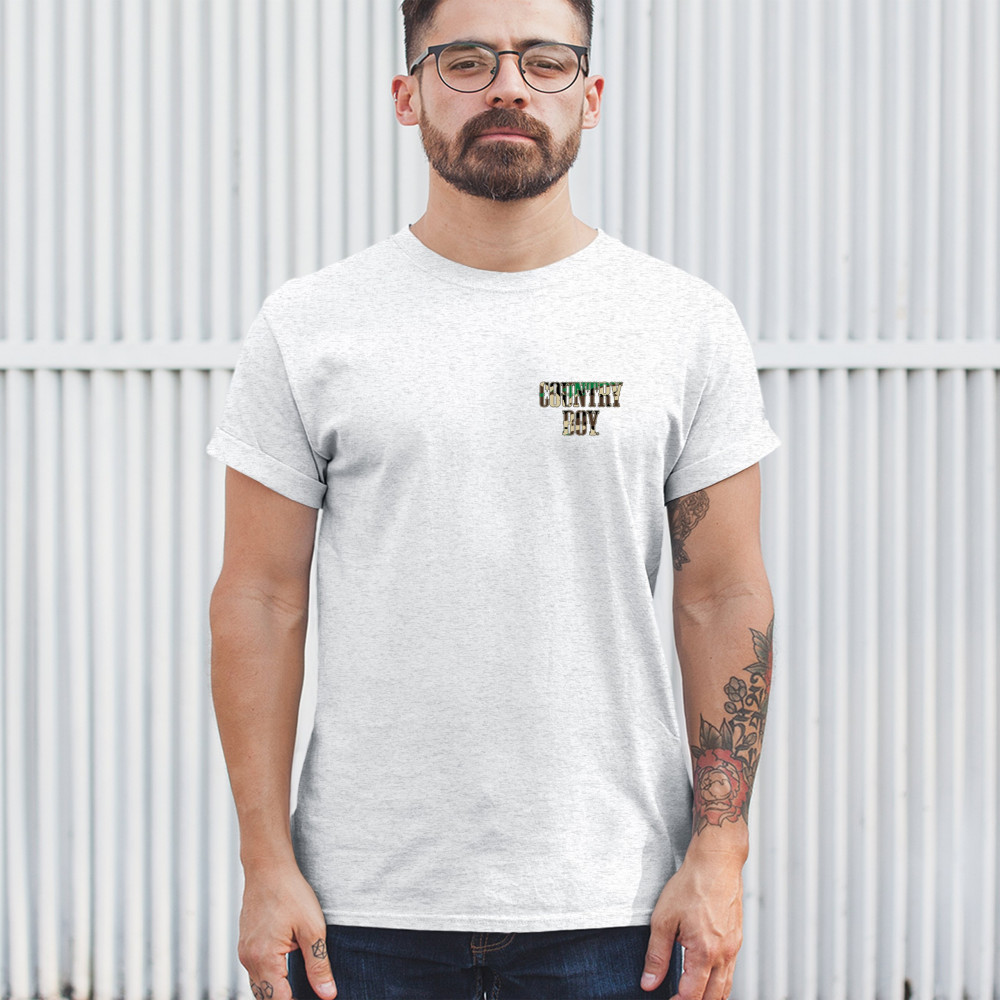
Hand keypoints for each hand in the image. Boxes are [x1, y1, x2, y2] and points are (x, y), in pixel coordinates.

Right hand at [238, 858, 337, 999]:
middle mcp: (249, 959)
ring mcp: (244, 951)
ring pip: (258, 986)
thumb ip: (318, 964)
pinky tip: (286, 969)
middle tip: (308, 993)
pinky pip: (255, 971)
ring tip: (299, 987)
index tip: (313, 998)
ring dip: (276, 990)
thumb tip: (327, 994)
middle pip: (265, 997)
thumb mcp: (312, 928)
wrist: (268, 867)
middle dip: (285, 999)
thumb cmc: (290, 892)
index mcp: (264, 958)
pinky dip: (269, 977)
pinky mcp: (245, 943)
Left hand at [640, 850, 742, 998]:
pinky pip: (731, 971)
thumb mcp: (663, 920)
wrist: (716, 863)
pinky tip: (707, 977)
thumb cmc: (690, 885)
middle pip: (713, 997)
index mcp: (704, 952)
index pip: (692, 995)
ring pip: (726, 987)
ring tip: (692, 996)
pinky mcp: (737, 939)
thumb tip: (649, 983)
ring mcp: (734, 948)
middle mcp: (724, 954)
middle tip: (677, 999)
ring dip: (710, 997)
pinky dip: (719, 982)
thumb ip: (656, 955)